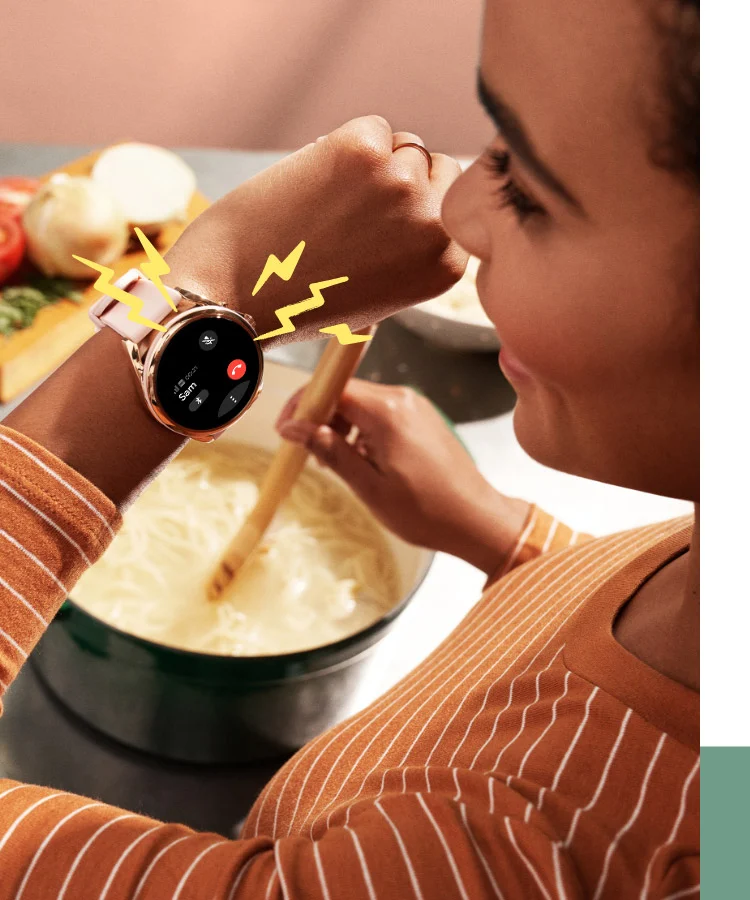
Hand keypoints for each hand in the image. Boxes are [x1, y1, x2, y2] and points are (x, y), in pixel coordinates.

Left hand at [163, 117, 467, 342]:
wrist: (237, 297)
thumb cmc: (298, 302)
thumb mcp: (380, 292)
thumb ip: (412, 250)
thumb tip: (418, 197)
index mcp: (445, 266)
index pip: (456, 206)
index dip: (421, 205)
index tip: (389, 217)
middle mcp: (434, 226)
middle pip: (436, 167)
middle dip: (403, 179)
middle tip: (355, 209)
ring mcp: (401, 184)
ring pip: (402, 145)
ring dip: (371, 163)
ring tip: (329, 204)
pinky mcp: (362, 151)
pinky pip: (370, 127)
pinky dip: (342, 146)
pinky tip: (314, 184)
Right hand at [276, 380, 529, 574]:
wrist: (476, 520)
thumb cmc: (425, 511)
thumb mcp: (369, 487)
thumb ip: (330, 451)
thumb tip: (293, 428)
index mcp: (388, 413)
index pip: (332, 389)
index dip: (304, 405)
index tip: (285, 430)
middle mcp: (403, 399)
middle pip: (346, 392)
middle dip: (320, 417)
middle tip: (307, 451)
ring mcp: (415, 406)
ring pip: (362, 403)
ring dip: (340, 425)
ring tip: (335, 462)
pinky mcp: (422, 417)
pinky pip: (381, 413)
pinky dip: (362, 430)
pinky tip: (361, 460)